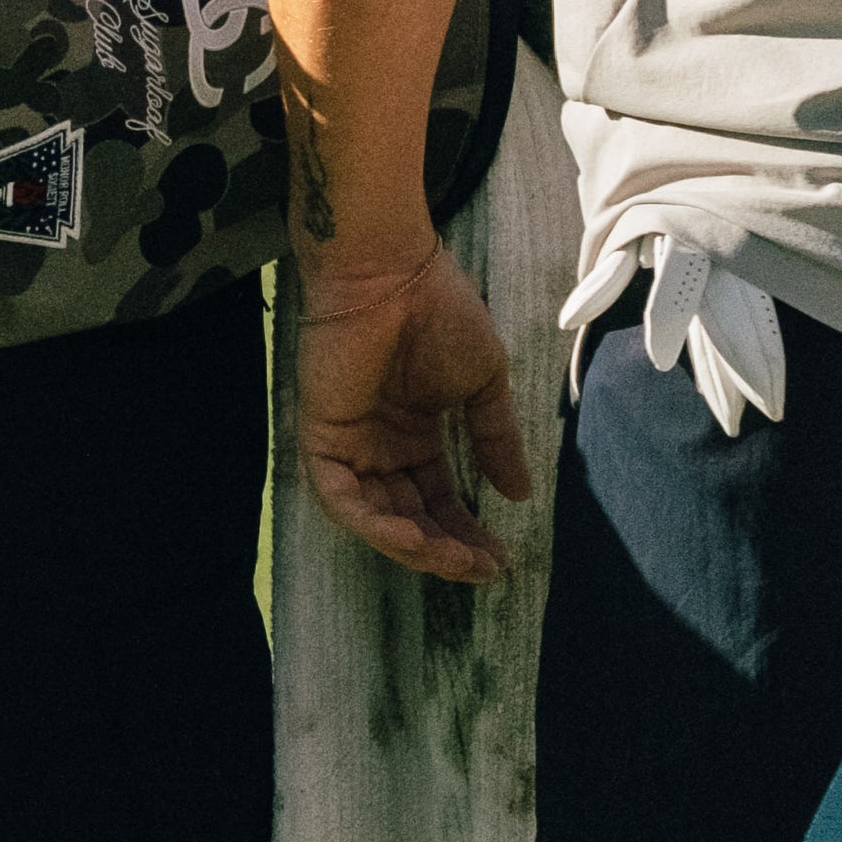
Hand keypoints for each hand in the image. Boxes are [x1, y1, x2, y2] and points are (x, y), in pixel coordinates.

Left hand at [292, 244, 536, 584]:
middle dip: (445, 548)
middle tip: (481, 570)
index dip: (466, 530)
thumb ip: (495, 439)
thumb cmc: (441, 311)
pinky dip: (373, 523)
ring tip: (455, 560)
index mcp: (414, 432)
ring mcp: (350, 444)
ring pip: (375, 517)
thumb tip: (519, 494)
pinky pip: (341, 499)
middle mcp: (380, 445)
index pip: (438, 497)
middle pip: (409, 515)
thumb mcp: (484, 383)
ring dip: (414, 545)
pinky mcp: (322, 439)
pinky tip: (413, 538)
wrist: (394, 272)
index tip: (499, 558)